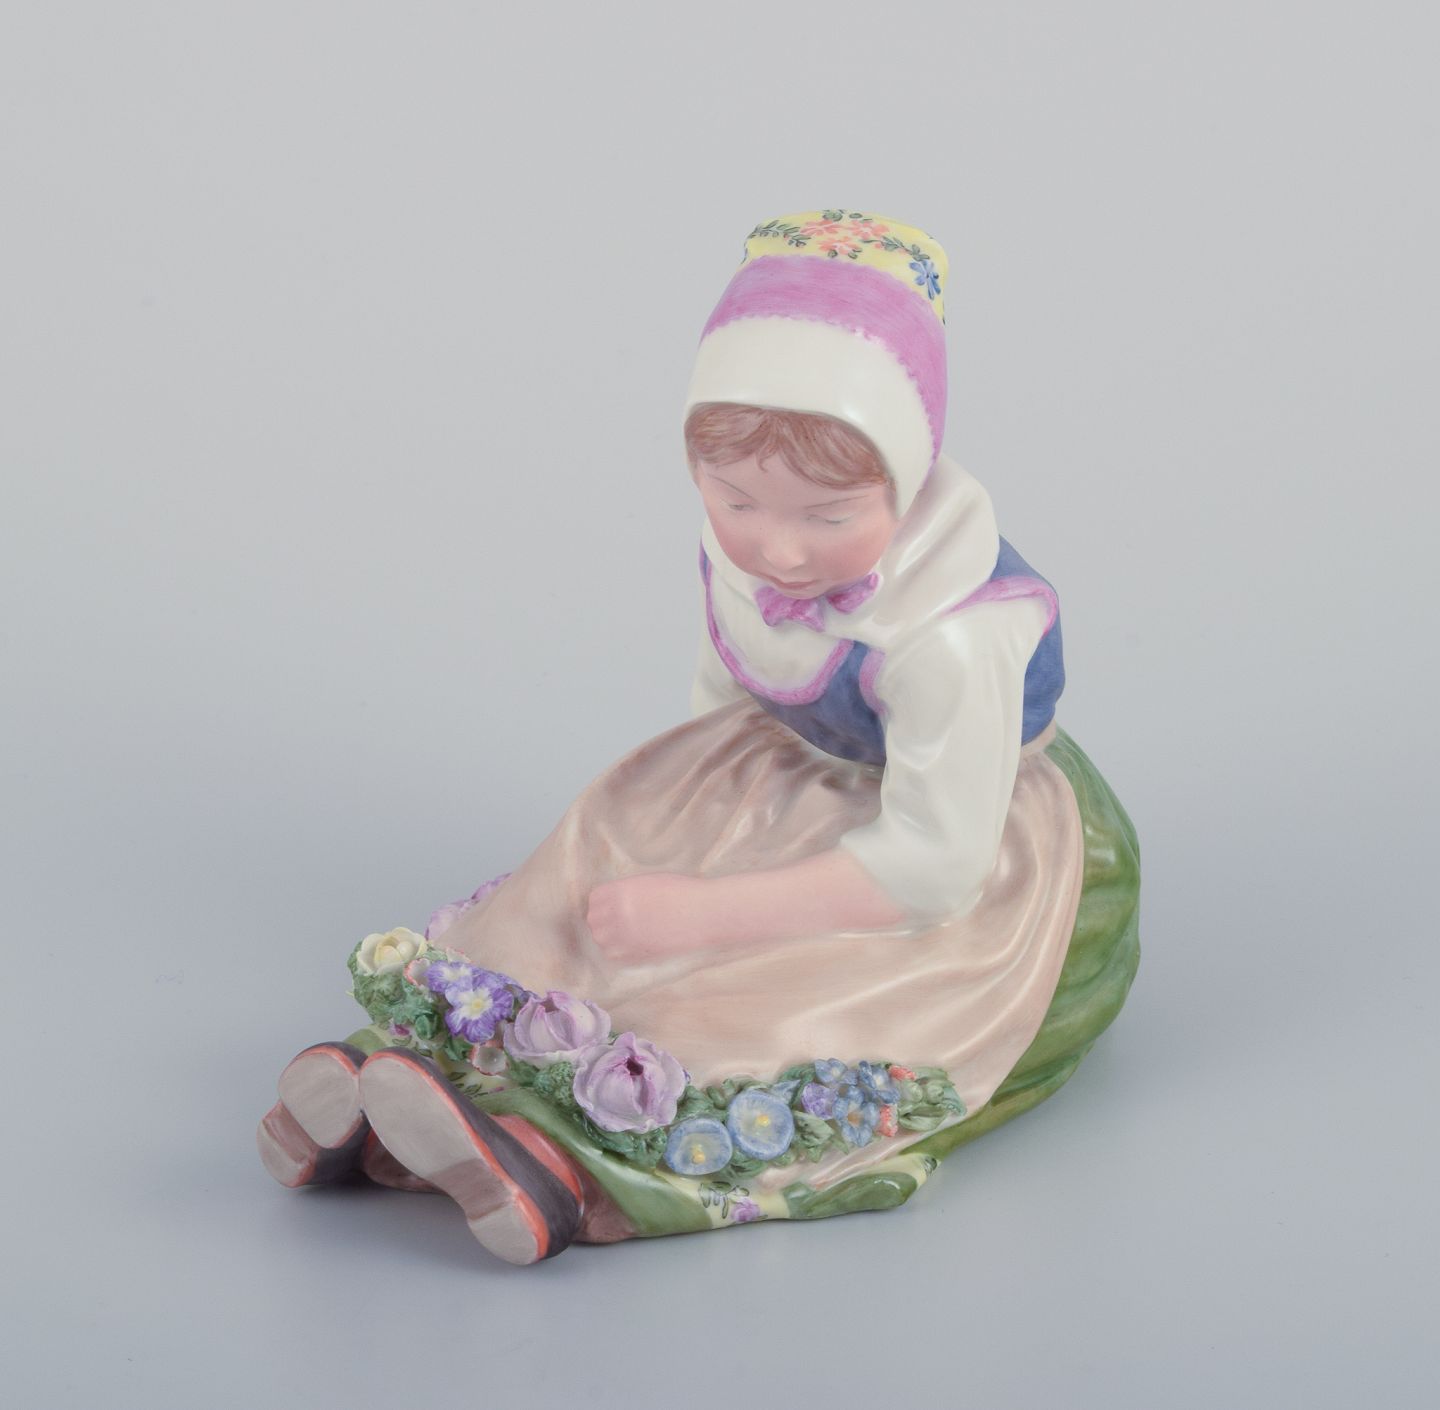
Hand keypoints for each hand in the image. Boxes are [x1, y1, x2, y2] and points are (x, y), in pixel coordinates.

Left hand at [585, 873, 713, 963]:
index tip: (611, 907)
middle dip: (604, 922)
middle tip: (619, 923)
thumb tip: (611, 904)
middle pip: (594, 921)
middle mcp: (617, 914)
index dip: (603, 903)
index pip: (594, 899)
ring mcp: (626, 936)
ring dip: (610, 939)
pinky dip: (621, 953)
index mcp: (620, 891)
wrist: (703, 913)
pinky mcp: (636, 954)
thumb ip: (626, 892)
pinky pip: (616, 957)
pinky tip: (636, 945)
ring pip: (602, 941)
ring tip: (627, 934)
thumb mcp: (648, 883)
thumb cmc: (682, 892)